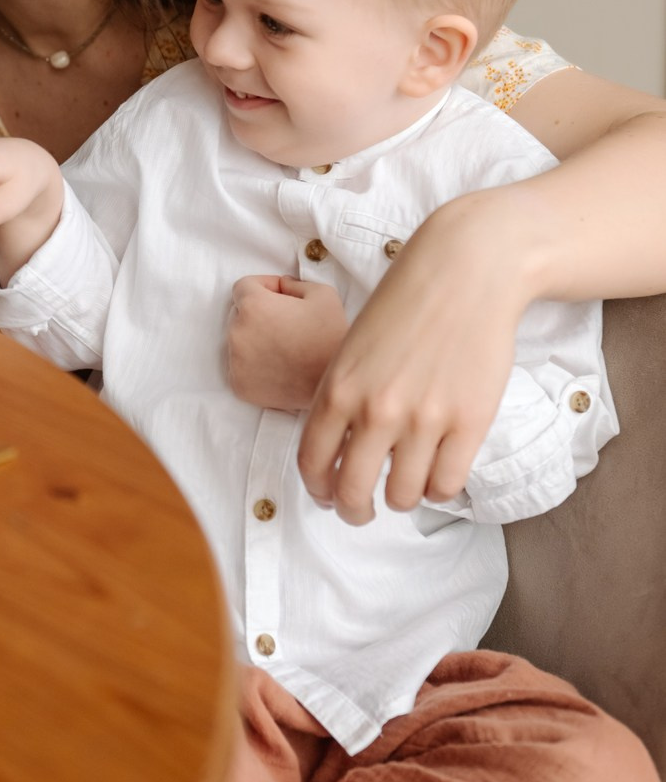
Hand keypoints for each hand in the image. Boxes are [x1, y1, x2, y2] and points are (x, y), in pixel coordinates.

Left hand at [227, 276, 347, 411]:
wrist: (336, 384)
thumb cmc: (331, 336)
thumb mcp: (323, 294)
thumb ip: (294, 283)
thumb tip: (282, 285)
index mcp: (253, 305)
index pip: (243, 287)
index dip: (263, 287)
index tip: (279, 296)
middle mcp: (237, 332)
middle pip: (240, 314)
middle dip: (259, 314)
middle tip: (286, 325)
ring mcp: (235, 361)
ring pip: (239, 342)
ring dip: (256, 340)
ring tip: (284, 349)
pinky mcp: (239, 384)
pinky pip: (240, 368)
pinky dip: (254, 365)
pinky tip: (278, 367)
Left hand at [298, 190, 527, 524]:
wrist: (467, 270)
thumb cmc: (408, 302)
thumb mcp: (355, 346)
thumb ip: (344, 396)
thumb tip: (340, 450)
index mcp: (338, 388)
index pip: (313, 464)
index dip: (318, 491)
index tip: (328, 496)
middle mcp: (376, 410)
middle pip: (352, 493)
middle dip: (354, 511)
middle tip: (363, 510)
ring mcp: (424, 420)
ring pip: (403, 496)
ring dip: (401, 498)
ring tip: (407, 484)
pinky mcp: (469, 423)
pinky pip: (446, 485)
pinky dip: (438, 488)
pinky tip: (438, 471)